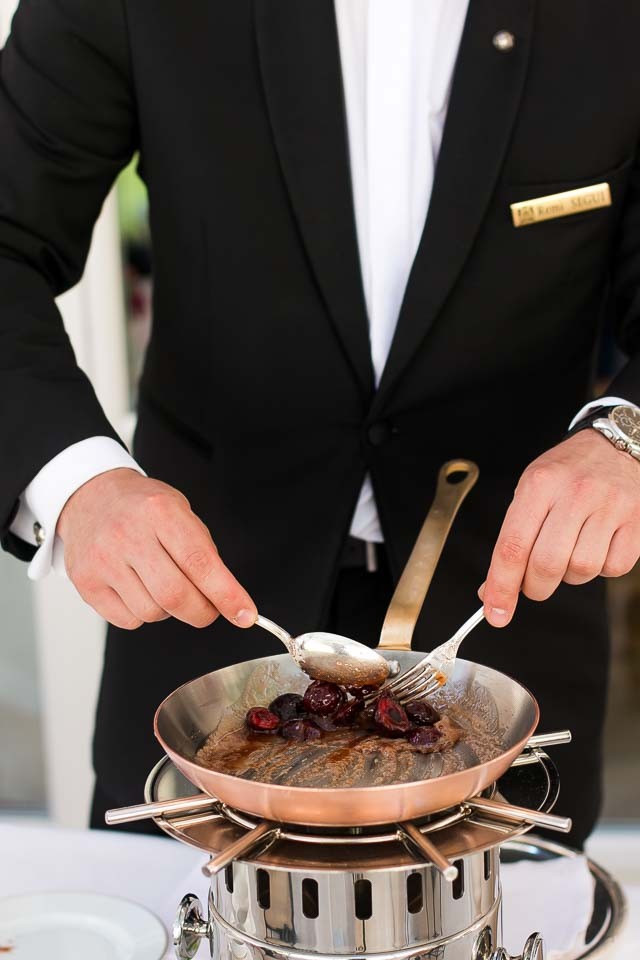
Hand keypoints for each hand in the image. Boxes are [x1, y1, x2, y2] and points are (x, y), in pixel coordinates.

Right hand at [57, 468, 257, 630]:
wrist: (90, 495)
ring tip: (162, 584)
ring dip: (169, 611)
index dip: (226, 594)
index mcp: (160, 512)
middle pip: (175, 596)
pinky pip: (128, 621)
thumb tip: (227, 598)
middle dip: (202, 612)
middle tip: (209, 609)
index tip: (245, 614)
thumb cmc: (143, 507)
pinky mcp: (85, 582)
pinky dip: (142, 614)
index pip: (200, 563)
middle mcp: (129, 534)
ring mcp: (103, 560)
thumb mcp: (180, 511)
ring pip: (152, 613)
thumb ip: (203, 551)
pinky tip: (138, 589)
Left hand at [481, 430, 639, 626]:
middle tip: (533, 584)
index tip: (495, 613)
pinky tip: (595, 546)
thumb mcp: (530, 491)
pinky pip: (612, 568)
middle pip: (546, 565)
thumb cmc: (565, 473)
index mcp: (539, 484)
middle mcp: (574, 494)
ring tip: (569, 552)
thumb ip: (511, 538)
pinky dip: (600, 569)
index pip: (513, 546)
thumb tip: (490, 590)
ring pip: (581, 570)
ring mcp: (608, 507)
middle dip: (534, 588)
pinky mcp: (635, 521)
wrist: (614, 445)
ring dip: (569, 576)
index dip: (501, 586)